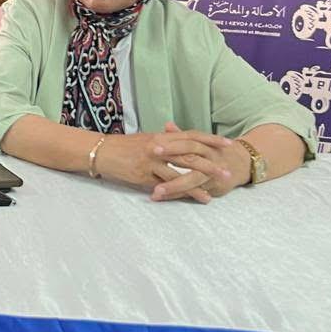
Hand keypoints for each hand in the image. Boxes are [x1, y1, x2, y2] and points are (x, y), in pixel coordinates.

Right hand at [96, 125, 234, 203]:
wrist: (101, 152)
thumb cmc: (122, 146)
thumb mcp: (145, 139)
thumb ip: (162, 139)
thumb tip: (175, 138)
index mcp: (162, 136)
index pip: (191, 135)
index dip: (210, 139)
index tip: (227, 144)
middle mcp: (160, 146)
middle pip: (192, 151)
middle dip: (213, 161)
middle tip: (229, 168)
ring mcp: (153, 160)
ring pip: (184, 168)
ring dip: (204, 177)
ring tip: (218, 185)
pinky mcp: (145, 174)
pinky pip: (169, 183)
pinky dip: (185, 191)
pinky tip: (196, 196)